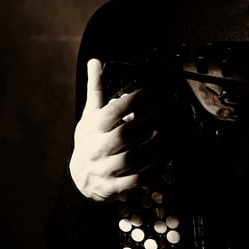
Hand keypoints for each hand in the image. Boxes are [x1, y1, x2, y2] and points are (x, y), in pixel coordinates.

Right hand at [68, 58, 166, 200]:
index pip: (113, 111)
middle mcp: (96, 149)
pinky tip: (167, 155)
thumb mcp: (90, 114)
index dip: (134, 99)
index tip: (152, 91)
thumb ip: (96, 88)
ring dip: (156, 144)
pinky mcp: (114, 187)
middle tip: (168, 111)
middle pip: (126, 134)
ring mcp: (105, 170)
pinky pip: (138, 179)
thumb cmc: (89, 139)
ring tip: (171, 132)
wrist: (78, 179)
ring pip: (134, 157)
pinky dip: (155, 168)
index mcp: (92, 129)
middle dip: (150, 121)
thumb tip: (95, 60)